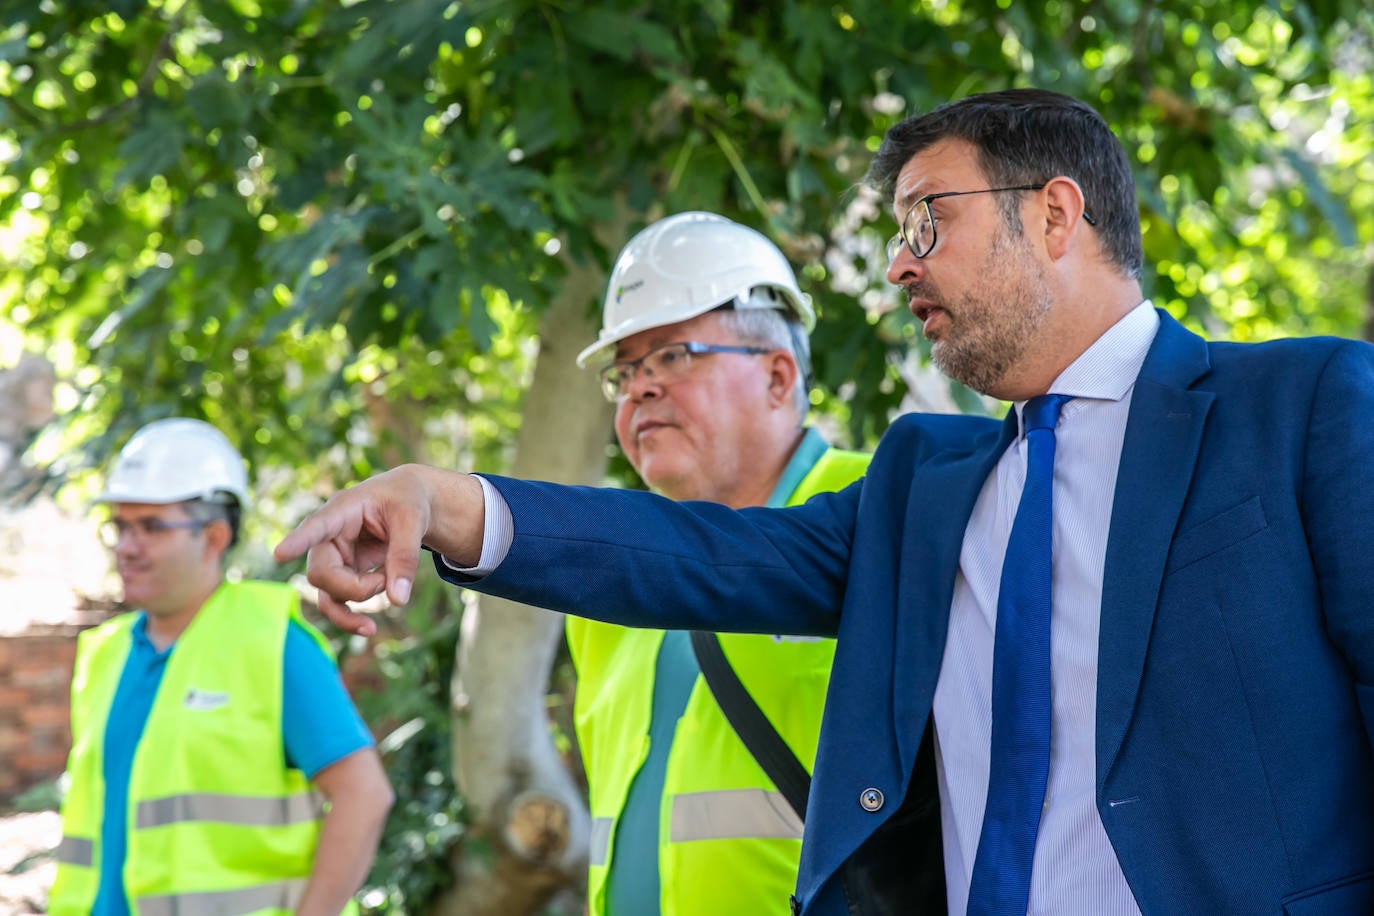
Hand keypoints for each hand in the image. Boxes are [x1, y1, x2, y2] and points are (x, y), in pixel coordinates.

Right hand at [274, 465, 465, 635]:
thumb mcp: (415, 520)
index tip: (279, 554)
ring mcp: (334, 558)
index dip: (298, 540)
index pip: (317, 526)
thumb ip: (406, 556)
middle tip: (387, 581)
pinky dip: (352, 618)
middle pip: (321, 573)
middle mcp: (330, 536)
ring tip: (392, 594)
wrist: (409, 501)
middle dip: (354, 588)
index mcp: (343, 509)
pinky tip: (370, 628)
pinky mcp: (343, 575)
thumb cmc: (407, 500)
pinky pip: (336, 604)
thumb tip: (398, 600)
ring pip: (326, 594)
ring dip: (355, 606)